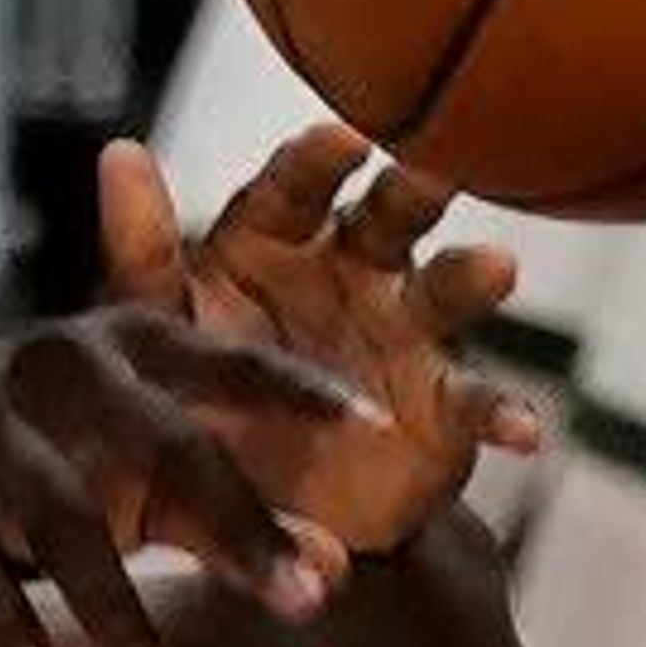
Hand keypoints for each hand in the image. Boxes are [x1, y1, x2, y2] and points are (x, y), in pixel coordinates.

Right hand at [0, 293, 378, 646]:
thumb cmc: (46, 457)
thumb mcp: (134, 473)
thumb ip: (224, 515)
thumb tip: (333, 578)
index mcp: (126, 343)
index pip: (230, 363)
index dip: (301, 391)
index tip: (379, 428)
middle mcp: (57, 361)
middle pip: (162, 445)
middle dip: (236, 528)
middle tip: (301, 603)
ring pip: (62, 517)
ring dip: (113, 613)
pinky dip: (7, 626)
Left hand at [103, 123, 539, 559]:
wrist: (257, 509)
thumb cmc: (199, 397)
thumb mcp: (162, 330)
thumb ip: (145, 253)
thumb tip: (120, 151)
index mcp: (278, 241)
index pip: (294, 187)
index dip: (317, 162)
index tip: (339, 138)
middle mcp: (353, 268)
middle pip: (388, 215)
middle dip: (415, 187)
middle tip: (435, 166)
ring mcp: (407, 332)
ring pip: (447, 290)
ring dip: (472, 275)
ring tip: (498, 267)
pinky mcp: (443, 408)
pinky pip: (479, 403)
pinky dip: (504, 413)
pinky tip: (525, 430)